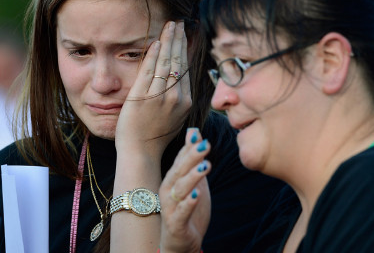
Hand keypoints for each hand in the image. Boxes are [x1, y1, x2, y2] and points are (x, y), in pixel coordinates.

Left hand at [115, 20, 191, 157]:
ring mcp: (159, 96)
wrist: (141, 152)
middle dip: (179, 39)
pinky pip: (150, 71)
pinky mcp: (142, 96)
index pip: (186, 68)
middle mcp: (176, 97)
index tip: (184, 34)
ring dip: (168, 40)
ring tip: (170, 25)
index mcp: (186, 101)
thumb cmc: (155, 136)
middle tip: (178, 22)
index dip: (185, 49)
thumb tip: (179, 77)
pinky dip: (154, 55)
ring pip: (166, 62)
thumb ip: (179, 97)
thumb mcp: (175, 117)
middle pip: (178, 61)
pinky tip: (156, 41)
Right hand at [159, 127, 210, 252]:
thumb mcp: (193, 181)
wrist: (180, 244)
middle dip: (191, 158)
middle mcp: (168, 191)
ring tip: (205, 166)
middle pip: (179, 172)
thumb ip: (193, 158)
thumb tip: (194, 132)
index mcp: (172, 180)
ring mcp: (170, 208)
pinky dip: (188, 204)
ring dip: (192, 177)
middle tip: (205, 145)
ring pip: (179, 190)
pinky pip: (181, 213)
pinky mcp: (175, 225)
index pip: (180, 160)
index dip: (189, 149)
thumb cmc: (186, 209)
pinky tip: (197, 195)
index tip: (200, 136)